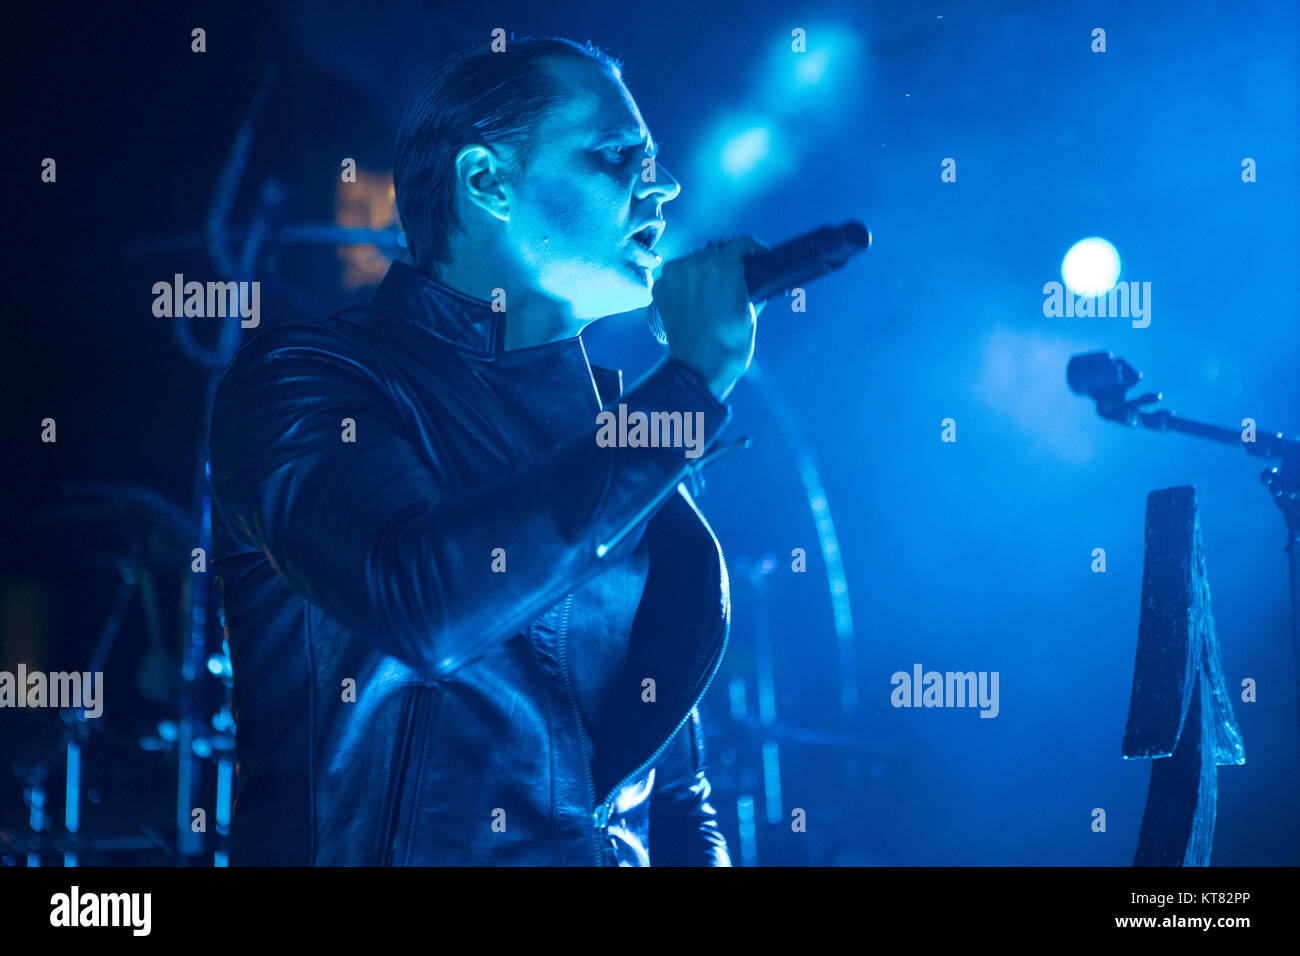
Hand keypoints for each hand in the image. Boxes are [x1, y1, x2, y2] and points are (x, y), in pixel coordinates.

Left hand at [652, 236, 760, 401]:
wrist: (698, 368)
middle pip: (716, 252)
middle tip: (730, 284)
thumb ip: (748, 288)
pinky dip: (684, 284)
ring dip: (702, 272)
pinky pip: (676, 276)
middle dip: (725, 264)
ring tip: (709, 294)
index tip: (753, 260)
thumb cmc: (729, 346)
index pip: (742, 244)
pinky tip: (692, 301)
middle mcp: (696, 263)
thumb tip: (748, 283)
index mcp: (725, 266)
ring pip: (694, 261)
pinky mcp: (660, 287)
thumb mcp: (750, 313)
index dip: (751, 253)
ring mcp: (674, 275)